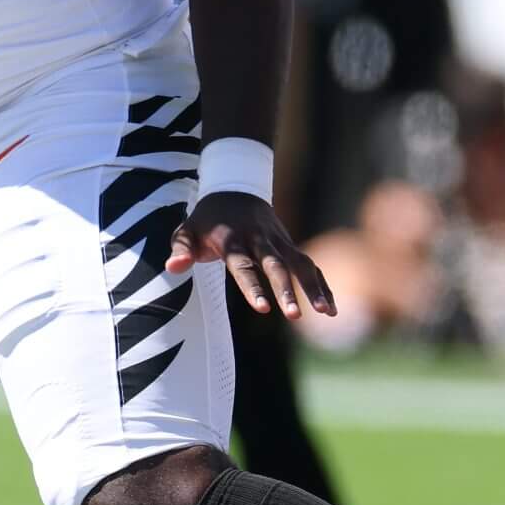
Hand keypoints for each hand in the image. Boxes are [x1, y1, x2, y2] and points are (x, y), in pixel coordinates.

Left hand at [167, 190, 333, 319]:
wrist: (234, 189)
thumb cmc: (207, 219)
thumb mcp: (187, 230)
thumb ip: (181, 249)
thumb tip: (173, 267)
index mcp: (233, 239)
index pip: (243, 265)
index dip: (253, 286)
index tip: (263, 308)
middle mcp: (260, 239)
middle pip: (276, 266)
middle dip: (286, 290)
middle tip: (294, 316)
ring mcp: (278, 241)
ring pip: (300, 263)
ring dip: (314, 287)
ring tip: (326, 314)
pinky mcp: (289, 246)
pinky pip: (309, 266)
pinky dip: (321, 285)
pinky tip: (330, 308)